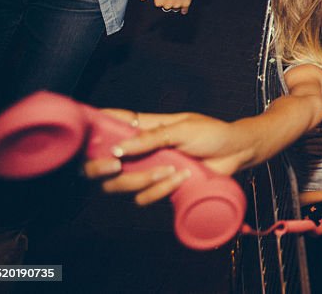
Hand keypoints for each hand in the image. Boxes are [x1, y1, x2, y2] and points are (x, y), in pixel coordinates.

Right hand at [83, 110, 246, 205]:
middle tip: (114, 165)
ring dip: (143, 179)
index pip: (113, 123)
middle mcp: (141, 150)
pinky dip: (161, 190)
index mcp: (145, 127)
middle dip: (100, 167)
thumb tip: (119, 147)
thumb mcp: (182, 128)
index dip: (96, 126)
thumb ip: (151, 137)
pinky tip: (182, 178)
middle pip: (103, 163)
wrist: (236, 153)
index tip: (85, 130)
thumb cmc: (212, 133)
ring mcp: (149, 170)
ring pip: (119, 185)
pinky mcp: (160, 188)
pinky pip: (144, 198)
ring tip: (171, 168)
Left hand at [140, 0, 193, 13]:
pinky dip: (183, 9)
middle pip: (167, 7)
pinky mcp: (185, 5)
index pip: (159, 4)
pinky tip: (183, 6)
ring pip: (175, 9)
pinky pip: (184, 10)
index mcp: (159, 2)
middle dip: (168, 2)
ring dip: (175, 5)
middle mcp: (167, 6)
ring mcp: (176, 6)